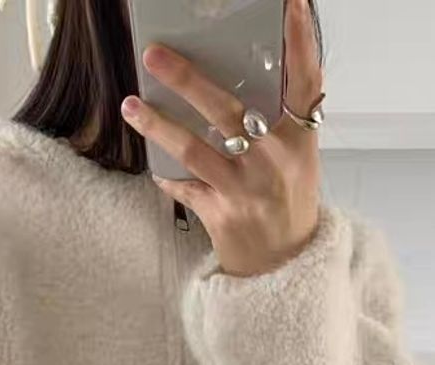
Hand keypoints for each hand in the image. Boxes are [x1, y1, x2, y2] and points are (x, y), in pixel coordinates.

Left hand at [120, 0, 322, 277]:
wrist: (286, 269)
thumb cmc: (289, 206)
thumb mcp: (299, 160)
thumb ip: (282, 121)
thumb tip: (259, 71)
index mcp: (299, 141)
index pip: (304, 81)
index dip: (299, 40)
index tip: (290, 3)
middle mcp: (274, 163)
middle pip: (227, 111)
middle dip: (186, 80)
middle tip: (154, 54)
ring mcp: (245, 191)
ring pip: (193, 149)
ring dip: (157, 125)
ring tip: (130, 105)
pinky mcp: (221, 216)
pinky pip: (184, 187)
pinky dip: (166, 174)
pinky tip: (152, 162)